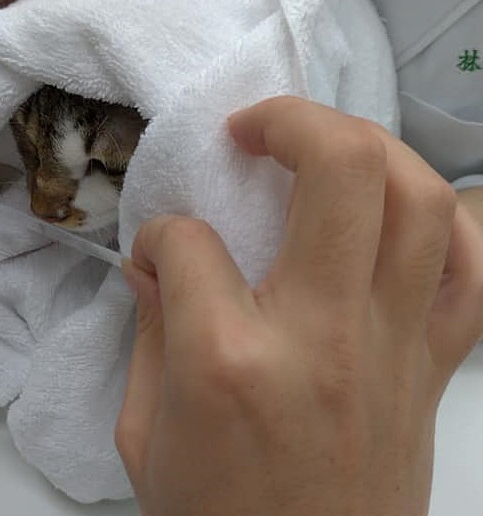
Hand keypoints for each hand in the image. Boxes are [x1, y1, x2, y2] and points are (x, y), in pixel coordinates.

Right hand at [116, 97, 482, 515]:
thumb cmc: (214, 514)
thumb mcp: (145, 431)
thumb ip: (149, 331)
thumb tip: (155, 260)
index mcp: (227, 359)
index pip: (188, 242)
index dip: (163, 232)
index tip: (162, 248)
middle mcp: (322, 335)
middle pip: (339, 169)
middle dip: (290, 120)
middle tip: (255, 129)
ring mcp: (393, 346)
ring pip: (418, 198)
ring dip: (367, 146)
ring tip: (323, 150)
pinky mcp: (434, 367)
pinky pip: (473, 268)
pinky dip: (445, 218)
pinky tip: (400, 211)